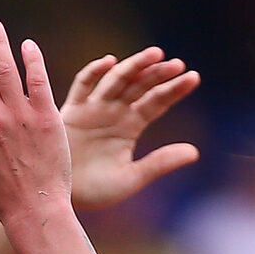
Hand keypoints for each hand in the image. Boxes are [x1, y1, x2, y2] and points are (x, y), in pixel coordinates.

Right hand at [61, 48, 199, 210]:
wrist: (59, 198)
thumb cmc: (95, 192)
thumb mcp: (132, 178)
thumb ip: (160, 163)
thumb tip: (195, 152)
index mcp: (130, 127)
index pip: (156, 102)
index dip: (174, 90)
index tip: (193, 77)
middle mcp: (114, 113)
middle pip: (139, 86)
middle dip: (157, 74)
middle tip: (177, 63)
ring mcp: (93, 109)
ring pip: (116, 80)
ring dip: (134, 66)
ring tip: (155, 54)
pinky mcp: (71, 111)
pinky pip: (83, 86)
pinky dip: (94, 72)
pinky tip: (110, 61)